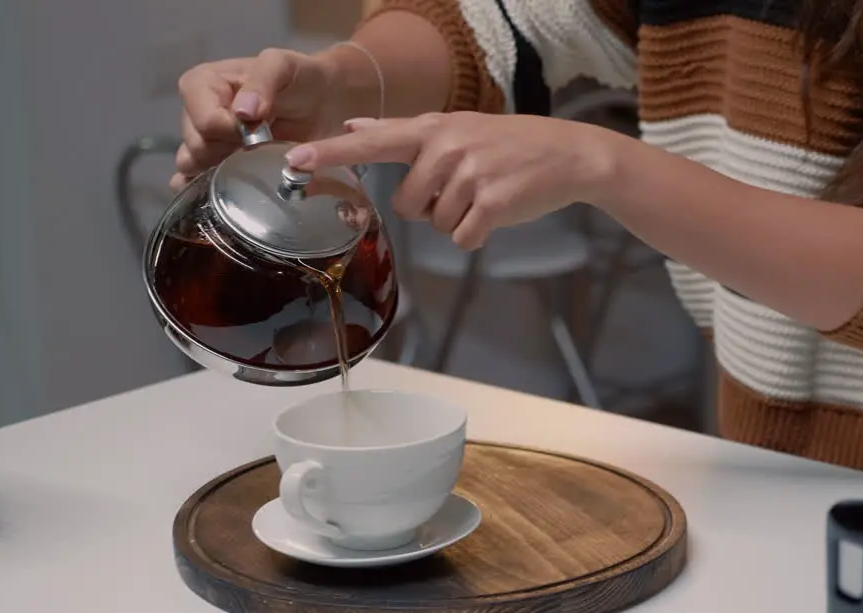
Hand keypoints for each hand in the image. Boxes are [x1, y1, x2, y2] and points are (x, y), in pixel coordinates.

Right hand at [172, 48, 349, 190]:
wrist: (319, 101)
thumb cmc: (298, 78)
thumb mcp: (282, 66)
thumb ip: (261, 82)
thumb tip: (242, 112)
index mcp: (201, 84)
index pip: (204, 122)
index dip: (231, 131)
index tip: (259, 128)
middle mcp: (194, 112)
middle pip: (198, 146)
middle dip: (229, 150)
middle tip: (260, 143)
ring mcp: (203, 140)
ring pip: (196, 165)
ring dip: (223, 169)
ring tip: (251, 157)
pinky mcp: (214, 161)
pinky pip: (194, 179)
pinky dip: (205, 185)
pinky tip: (223, 190)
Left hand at [285, 112, 616, 249]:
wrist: (567, 154)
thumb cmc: (506, 144)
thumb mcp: (453, 126)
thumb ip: (400, 131)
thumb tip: (352, 124)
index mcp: (431, 129)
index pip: (371, 142)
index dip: (331, 153)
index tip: (295, 160)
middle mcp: (445, 148)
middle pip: (405, 204)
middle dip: (429, 206)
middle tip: (461, 188)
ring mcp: (468, 175)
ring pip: (435, 224)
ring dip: (457, 220)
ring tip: (483, 195)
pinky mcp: (490, 204)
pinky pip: (462, 238)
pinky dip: (477, 235)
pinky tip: (495, 213)